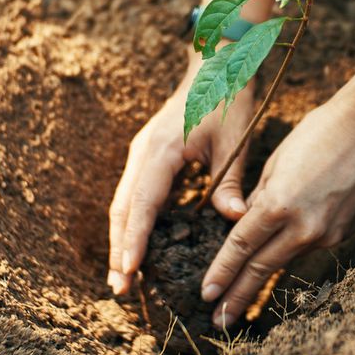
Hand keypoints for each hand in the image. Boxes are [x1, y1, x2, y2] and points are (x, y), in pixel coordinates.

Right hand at [107, 62, 254, 295]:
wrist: (215, 66)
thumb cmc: (227, 100)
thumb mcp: (234, 141)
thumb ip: (230, 182)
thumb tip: (234, 219)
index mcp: (161, 150)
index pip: (143, 203)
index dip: (134, 240)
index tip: (129, 271)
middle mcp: (143, 153)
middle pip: (123, 209)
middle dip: (119, 249)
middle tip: (119, 289)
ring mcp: (142, 154)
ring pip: (123, 203)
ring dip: (121, 239)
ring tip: (122, 276)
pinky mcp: (147, 156)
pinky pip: (134, 194)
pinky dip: (132, 223)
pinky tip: (138, 247)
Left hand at [198, 98, 354, 327]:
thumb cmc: (318, 133)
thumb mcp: (276, 162)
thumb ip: (258, 199)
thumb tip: (245, 222)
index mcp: (279, 204)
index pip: (241, 247)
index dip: (222, 273)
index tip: (205, 294)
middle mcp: (303, 226)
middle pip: (261, 268)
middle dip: (237, 296)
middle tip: (217, 321)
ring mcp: (326, 233)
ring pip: (285, 259)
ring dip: (261, 279)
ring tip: (240, 300)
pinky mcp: (343, 232)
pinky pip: (308, 246)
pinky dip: (290, 250)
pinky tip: (279, 256)